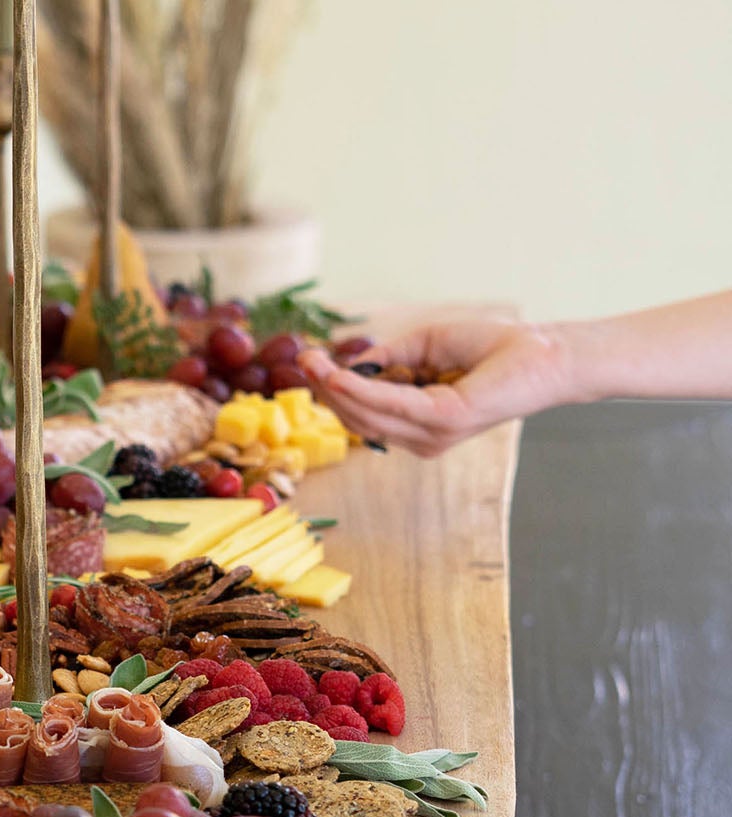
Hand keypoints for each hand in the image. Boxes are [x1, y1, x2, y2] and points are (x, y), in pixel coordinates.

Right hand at [298, 320, 574, 456]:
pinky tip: (339, 375)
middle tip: (303, 360)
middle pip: (359, 418)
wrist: (546, 354)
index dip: (334, 389)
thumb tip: (353, 364)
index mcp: (418, 424)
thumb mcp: (430, 346)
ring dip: (336, 390)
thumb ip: (392, 356)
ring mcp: (431, 434)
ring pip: (368, 415)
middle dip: (327, 390)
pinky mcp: (443, 420)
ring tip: (312, 363)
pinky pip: (390, 405)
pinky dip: (361, 389)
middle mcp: (421, 437)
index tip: (309, 362)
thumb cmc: (496, 348)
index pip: (365, 413)